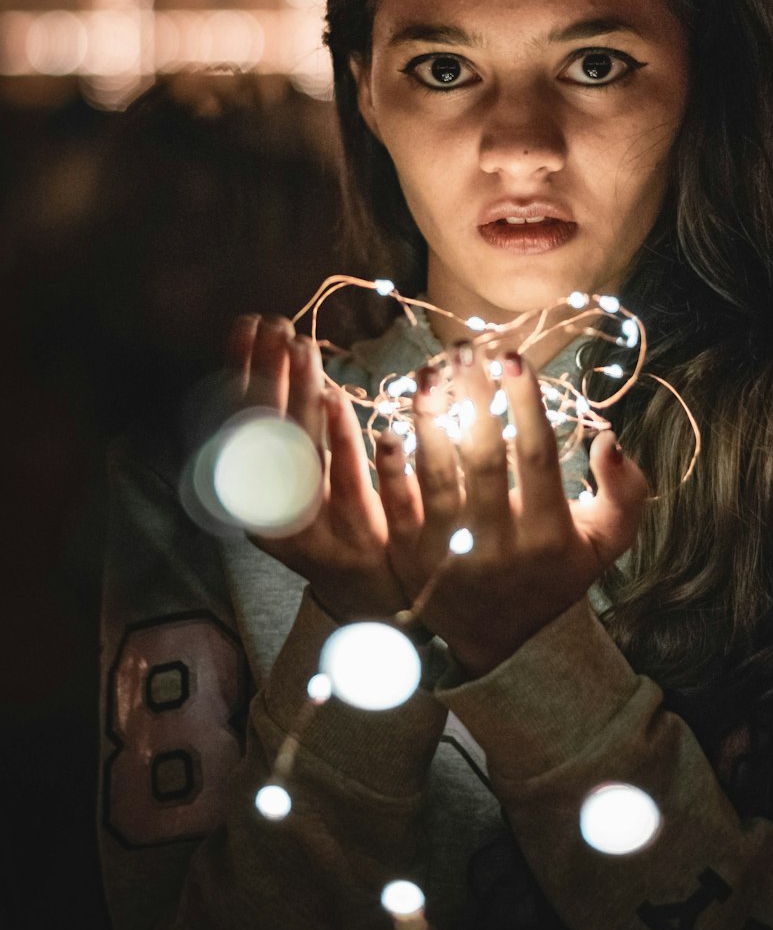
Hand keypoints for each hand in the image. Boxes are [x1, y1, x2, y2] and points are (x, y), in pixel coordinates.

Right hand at [228, 315, 408, 623]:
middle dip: (268, 376)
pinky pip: (347, 480)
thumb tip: (286, 357)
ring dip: (299, 396)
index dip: (240, 373)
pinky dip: (341, 437)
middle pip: (265, 436)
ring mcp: (319, 527)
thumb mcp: (302, 481)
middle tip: (277, 327)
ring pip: (301, 452)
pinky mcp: (362, 535)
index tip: (246, 326)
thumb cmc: (337, 527)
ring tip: (304, 350)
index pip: (239, 425)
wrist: (376, 603)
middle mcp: (276, 514)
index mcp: (255, 498)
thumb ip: (293, 427)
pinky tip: (338, 398)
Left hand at [379, 343, 649, 677]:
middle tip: (465, 350)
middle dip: (474, 397)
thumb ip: (625, 493)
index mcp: (548, 535)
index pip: (538, 456)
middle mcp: (499, 547)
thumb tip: (609, 438)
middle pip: (484, 458)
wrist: (497, 640)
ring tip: (426, 373)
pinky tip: (388, 424)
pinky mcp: (410, 559)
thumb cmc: (553, 572)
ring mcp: (450, 555)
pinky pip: (397, 505)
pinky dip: (390, 465)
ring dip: (428, 419)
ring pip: (436, 477)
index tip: (513, 357)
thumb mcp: (604, 542)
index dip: (525, 403)